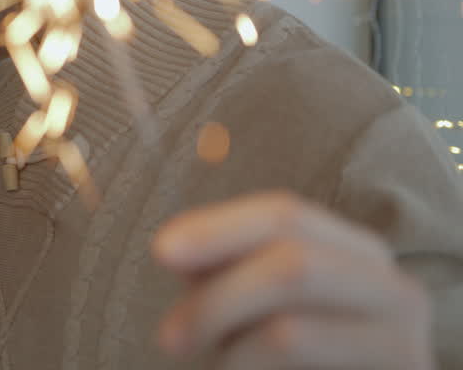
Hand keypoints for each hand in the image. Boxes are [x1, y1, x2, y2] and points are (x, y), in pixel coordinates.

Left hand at [152, 190, 433, 369]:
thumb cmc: (291, 365)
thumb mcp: (250, 309)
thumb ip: (224, 272)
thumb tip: (177, 246)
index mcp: (358, 254)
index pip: (285, 214)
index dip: (218, 227)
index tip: (161, 251)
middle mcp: (396, 289)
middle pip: (292, 262)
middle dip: (216, 299)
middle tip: (170, 340)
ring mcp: (406, 342)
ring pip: (289, 328)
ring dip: (231, 349)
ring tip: (214, 367)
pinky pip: (296, 360)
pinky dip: (248, 369)